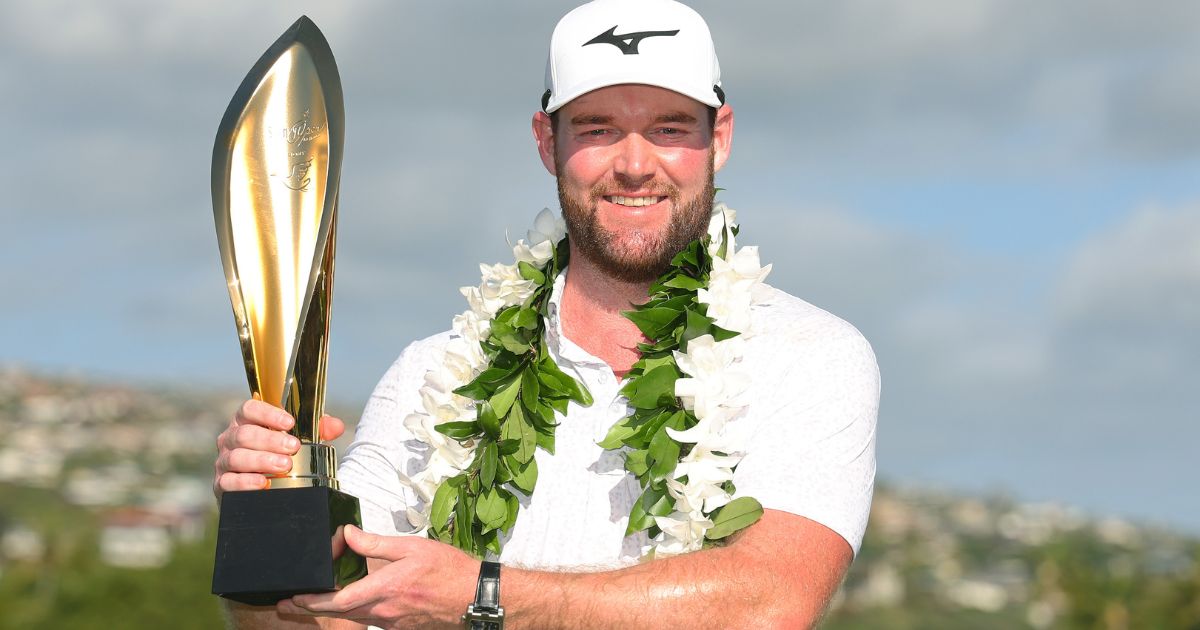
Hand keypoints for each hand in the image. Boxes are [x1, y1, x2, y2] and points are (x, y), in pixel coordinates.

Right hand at [213, 398, 345, 498]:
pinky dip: (245, 482)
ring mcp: (224, 462)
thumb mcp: (301, 439)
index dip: (268, 413)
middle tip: (293, 447)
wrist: (264, 489)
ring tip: (284, 465)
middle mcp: (231, 439)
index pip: (249, 409)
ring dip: (261, 460)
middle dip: (270, 440)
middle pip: (244, 434)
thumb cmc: (281, 455)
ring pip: (236, 457)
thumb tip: (336, 426)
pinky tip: (263, 483)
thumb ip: (319, 430)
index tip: (290, 422)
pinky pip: (229, 482)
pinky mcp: (221, 485)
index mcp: (247, 421)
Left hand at [279, 526, 477, 629]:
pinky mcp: (400, 626)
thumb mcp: (412, 548)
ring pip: (353, 617)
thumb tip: (348, 535)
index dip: (311, 601)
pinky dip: (353, 612)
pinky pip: (370, 619)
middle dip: (310, 609)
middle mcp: (385, 611)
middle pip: (339, 614)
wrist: (474, 597)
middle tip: (287, 605)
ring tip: (310, 604)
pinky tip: (350, 603)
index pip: (338, 600)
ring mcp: (392, 622)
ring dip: (329, 611)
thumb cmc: (449, 571)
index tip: (293, 597)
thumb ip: (376, 543)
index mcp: (385, 589)